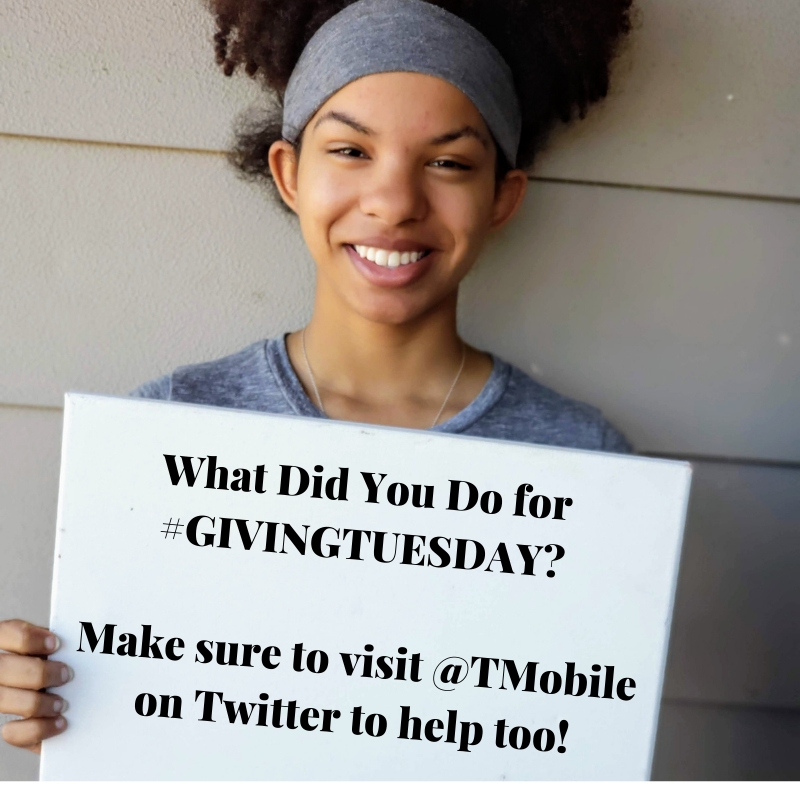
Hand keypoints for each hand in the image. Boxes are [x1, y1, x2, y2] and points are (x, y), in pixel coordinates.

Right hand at [0, 620, 70, 752]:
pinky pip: (11, 732)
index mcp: (3, 644)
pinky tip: (59, 722)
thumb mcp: (50, 648)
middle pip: (3, 668)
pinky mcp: (8, 728)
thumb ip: (52, 644)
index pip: (5, 632)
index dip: (28, 638)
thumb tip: (77, 640)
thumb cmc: (54, 664)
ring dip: (39, 702)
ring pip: (4, 699)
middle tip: (67, 675)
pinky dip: (39, 728)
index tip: (56, 644)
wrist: (55, 699)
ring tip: (63, 703)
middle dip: (39, 672)